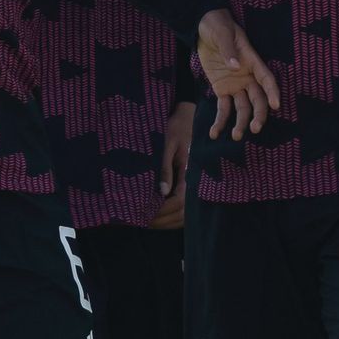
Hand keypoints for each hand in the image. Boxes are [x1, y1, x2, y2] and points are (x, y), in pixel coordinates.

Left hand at [149, 102, 193, 229]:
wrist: (189, 117)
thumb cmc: (177, 128)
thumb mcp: (167, 145)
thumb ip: (165, 168)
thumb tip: (162, 193)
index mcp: (191, 172)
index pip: (178, 202)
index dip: (161, 211)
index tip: (143, 214)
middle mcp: (197, 182)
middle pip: (183, 213)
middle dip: (163, 220)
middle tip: (142, 221)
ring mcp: (197, 184)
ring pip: (186, 214)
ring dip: (168, 221)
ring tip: (149, 221)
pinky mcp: (194, 183)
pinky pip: (187, 206)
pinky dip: (174, 215)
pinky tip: (159, 213)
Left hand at [194, 9, 280, 140]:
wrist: (203, 27)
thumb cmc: (218, 26)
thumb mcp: (223, 33)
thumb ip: (229, 48)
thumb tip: (235, 66)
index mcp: (253, 61)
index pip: (266, 79)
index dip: (272, 92)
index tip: (276, 105)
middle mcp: (248, 77)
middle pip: (257, 99)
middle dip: (258, 114)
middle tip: (255, 128)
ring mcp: (236, 85)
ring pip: (242, 108)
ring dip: (240, 123)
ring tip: (236, 137)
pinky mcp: (222, 89)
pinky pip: (223, 108)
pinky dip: (220, 121)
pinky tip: (214, 133)